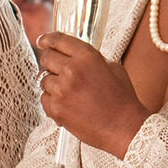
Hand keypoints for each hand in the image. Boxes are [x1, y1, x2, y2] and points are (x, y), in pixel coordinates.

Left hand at [36, 32, 149, 157]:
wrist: (124, 128)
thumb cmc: (122, 100)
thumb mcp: (113, 68)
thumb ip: (91, 58)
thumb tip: (74, 56)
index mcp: (87, 56)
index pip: (58, 40)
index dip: (47, 39)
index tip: (42, 41)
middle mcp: (72, 70)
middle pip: (46, 58)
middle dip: (50, 63)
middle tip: (58, 71)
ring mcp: (62, 89)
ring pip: (43, 80)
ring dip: (53, 85)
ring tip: (71, 94)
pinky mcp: (56, 108)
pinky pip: (44, 99)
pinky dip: (53, 102)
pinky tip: (68, 106)